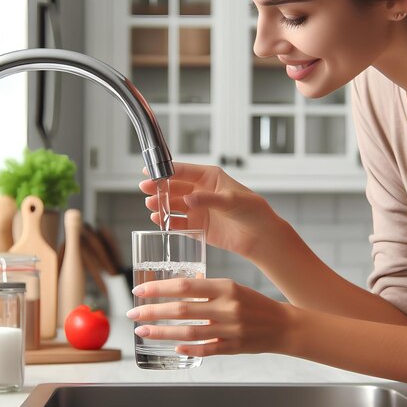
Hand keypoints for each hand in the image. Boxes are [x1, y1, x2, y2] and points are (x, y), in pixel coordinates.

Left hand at [127, 277, 295, 356]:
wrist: (282, 325)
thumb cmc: (254, 303)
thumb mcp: (233, 288)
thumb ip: (207, 290)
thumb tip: (175, 291)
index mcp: (226, 287)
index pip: (185, 285)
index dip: (159, 288)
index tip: (140, 290)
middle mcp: (227, 307)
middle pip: (182, 309)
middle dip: (152, 311)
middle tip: (133, 312)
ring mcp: (230, 329)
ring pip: (189, 333)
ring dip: (162, 332)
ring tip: (143, 331)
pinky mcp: (233, 347)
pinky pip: (206, 350)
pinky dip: (187, 350)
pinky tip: (173, 348)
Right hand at [140, 162, 278, 258]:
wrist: (261, 236)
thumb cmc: (252, 211)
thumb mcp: (231, 200)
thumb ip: (208, 199)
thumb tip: (188, 199)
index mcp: (210, 177)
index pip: (184, 171)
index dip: (166, 170)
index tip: (150, 171)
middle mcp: (202, 192)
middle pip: (174, 187)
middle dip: (159, 188)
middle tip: (145, 189)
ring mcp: (199, 209)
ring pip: (174, 205)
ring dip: (161, 204)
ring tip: (151, 206)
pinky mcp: (198, 226)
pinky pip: (178, 223)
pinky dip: (167, 222)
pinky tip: (158, 220)